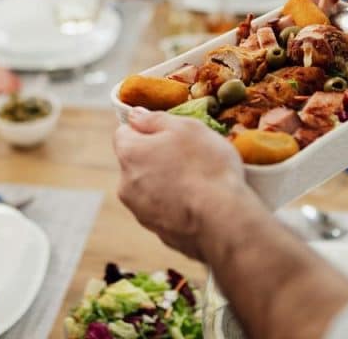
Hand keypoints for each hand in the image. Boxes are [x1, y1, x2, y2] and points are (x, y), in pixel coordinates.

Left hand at [114, 108, 252, 259]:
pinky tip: (199, 204)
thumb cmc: (206, 167)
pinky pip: (164, 211)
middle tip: (189, 157)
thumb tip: (135, 115)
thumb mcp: (186, 127)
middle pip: (137, 163)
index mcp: (129, 153)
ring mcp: (140, 212)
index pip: (124, 133)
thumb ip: (155, 119)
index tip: (169, 134)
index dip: (146, 130)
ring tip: (198, 182)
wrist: (223, 221)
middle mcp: (126, 184)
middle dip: (156, 158)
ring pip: (149, 189)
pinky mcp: (158, 232)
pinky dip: (176, 206)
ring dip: (166, 183)